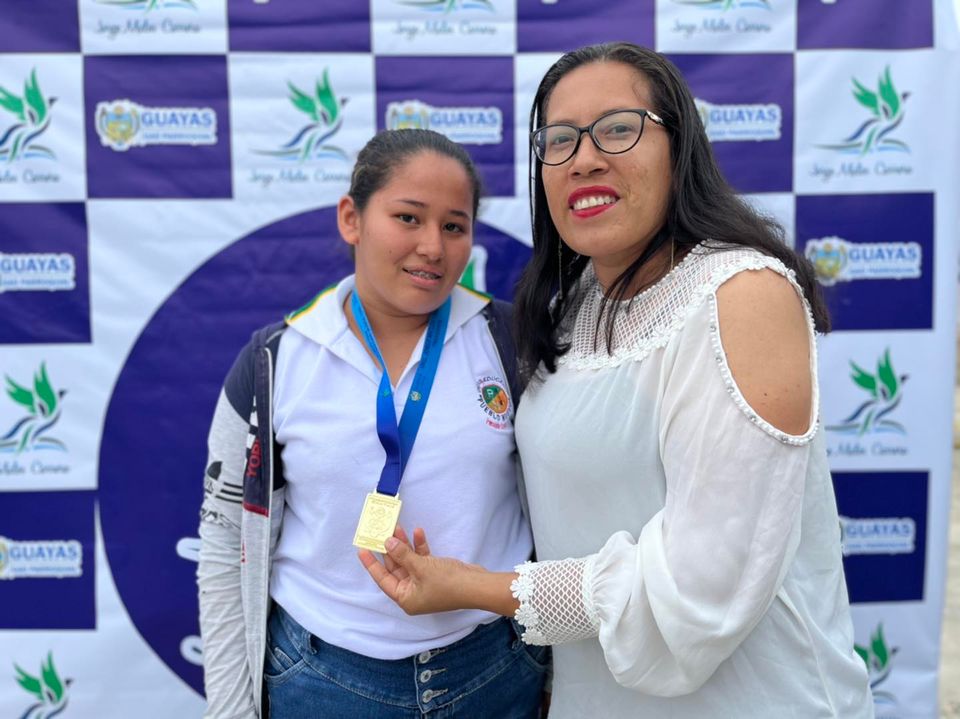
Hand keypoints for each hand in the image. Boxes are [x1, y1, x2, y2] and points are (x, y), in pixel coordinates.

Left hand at [358, 528, 489, 614]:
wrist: (476, 585)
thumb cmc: (447, 583)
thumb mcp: (421, 567)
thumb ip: (402, 554)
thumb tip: (387, 543)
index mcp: (405, 598)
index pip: (383, 579)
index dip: (372, 564)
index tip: (362, 550)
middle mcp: (413, 592)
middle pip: (396, 568)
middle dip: (390, 549)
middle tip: (381, 532)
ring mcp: (424, 583)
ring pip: (408, 561)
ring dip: (404, 545)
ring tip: (398, 527)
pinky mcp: (435, 573)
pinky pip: (422, 559)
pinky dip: (420, 547)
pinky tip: (418, 533)